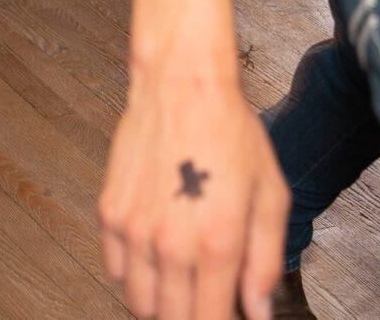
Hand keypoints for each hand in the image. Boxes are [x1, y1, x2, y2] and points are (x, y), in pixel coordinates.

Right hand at [98, 58, 287, 319]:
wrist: (181, 84)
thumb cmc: (229, 131)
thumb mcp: (270, 195)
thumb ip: (265, 261)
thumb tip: (259, 310)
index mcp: (217, 243)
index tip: (227, 318)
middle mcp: (170, 244)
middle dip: (191, 319)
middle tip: (206, 302)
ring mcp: (134, 230)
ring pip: (140, 304)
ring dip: (162, 305)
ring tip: (183, 285)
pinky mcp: (109, 213)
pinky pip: (116, 270)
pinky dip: (134, 276)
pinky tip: (156, 258)